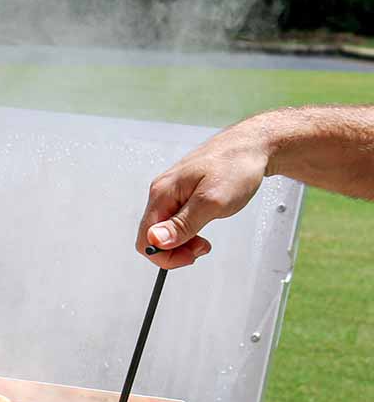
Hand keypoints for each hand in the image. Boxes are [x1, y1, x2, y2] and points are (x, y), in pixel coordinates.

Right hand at [136, 120, 270, 268]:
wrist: (255, 144)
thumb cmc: (237, 165)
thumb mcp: (211, 201)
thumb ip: (181, 224)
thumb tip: (155, 240)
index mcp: (163, 193)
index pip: (146, 238)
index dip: (164, 255)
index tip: (188, 257)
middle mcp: (162, 192)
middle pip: (154, 235)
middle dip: (175, 249)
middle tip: (201, 247)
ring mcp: (172, 191)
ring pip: (165, 229)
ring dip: (183, 241)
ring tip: (205, 238)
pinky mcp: (183, 191)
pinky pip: (176, 218)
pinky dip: (189, 229)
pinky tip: (204, 222)